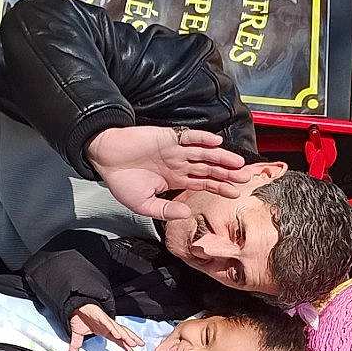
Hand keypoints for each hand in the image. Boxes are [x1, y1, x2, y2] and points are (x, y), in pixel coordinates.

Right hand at [66, 304, 140, 350]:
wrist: (73, 305)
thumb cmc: (78, 317)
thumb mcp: (77, 334)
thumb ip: (76, 344)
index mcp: (103, 330)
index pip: (117, 339)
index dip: (124, 345)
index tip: (131, 350)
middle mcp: (107, 325)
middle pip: (122, 333)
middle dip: (132, 339)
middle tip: (141, 345)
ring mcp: (104, 320)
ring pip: (118, 329)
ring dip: (125, 336)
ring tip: (132, 342)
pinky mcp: (100, 315)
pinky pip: (108, 323)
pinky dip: (113, 328)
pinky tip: (118, 334)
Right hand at [86, 125, 266, 221]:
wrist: (105, 157)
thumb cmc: (121, 180)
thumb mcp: (144, 205)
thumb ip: (165, 210)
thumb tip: (187, 213)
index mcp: (175, 180)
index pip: (203, 183)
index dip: (220, 187)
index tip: (236, 193)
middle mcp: (179, 164)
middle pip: (209, 169)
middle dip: (227, 174)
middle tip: (246, 178)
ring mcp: (175, 150)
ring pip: (204, 154)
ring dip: (222, 157)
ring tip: (239, 163)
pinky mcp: (168, 137)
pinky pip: (189, 137)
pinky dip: (203, 139)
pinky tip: (217, 143)